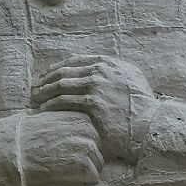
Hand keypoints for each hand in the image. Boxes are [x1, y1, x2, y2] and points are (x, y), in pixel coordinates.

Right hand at [18, 110, 103, 185]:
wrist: (15, 151)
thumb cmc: (27, 138)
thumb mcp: (49, 120)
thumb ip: (67, 123)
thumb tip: (78, 134)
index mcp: (80, 117)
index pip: (93, 137)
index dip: (81, 147)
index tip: (65, 151)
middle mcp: (87, 129)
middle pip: (97, 150)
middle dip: (86, 159)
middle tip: (64, 163)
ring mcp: (86, 145)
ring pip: (97, 164)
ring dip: (84, 170)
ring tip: (63, 169)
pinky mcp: (83, 162)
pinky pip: (93, 176)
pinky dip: (82, 180)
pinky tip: (65, 175)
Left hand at [31, 55, 156, 161]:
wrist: (151, 124)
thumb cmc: (142, 106)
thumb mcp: (131, 79)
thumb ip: (113, 71)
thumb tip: (97, 69)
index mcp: (107, 62)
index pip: (73, 61)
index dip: (55, 69)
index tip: (45, 77)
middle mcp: (100, 70)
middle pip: (62, 71)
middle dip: (44, 80)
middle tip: (34, 90)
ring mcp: (96, 85)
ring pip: (60, 85)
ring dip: (42, 92)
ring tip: (34, 100)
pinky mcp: (93, 102)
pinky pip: (63, 101)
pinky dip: (49, 104)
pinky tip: (42, 110)